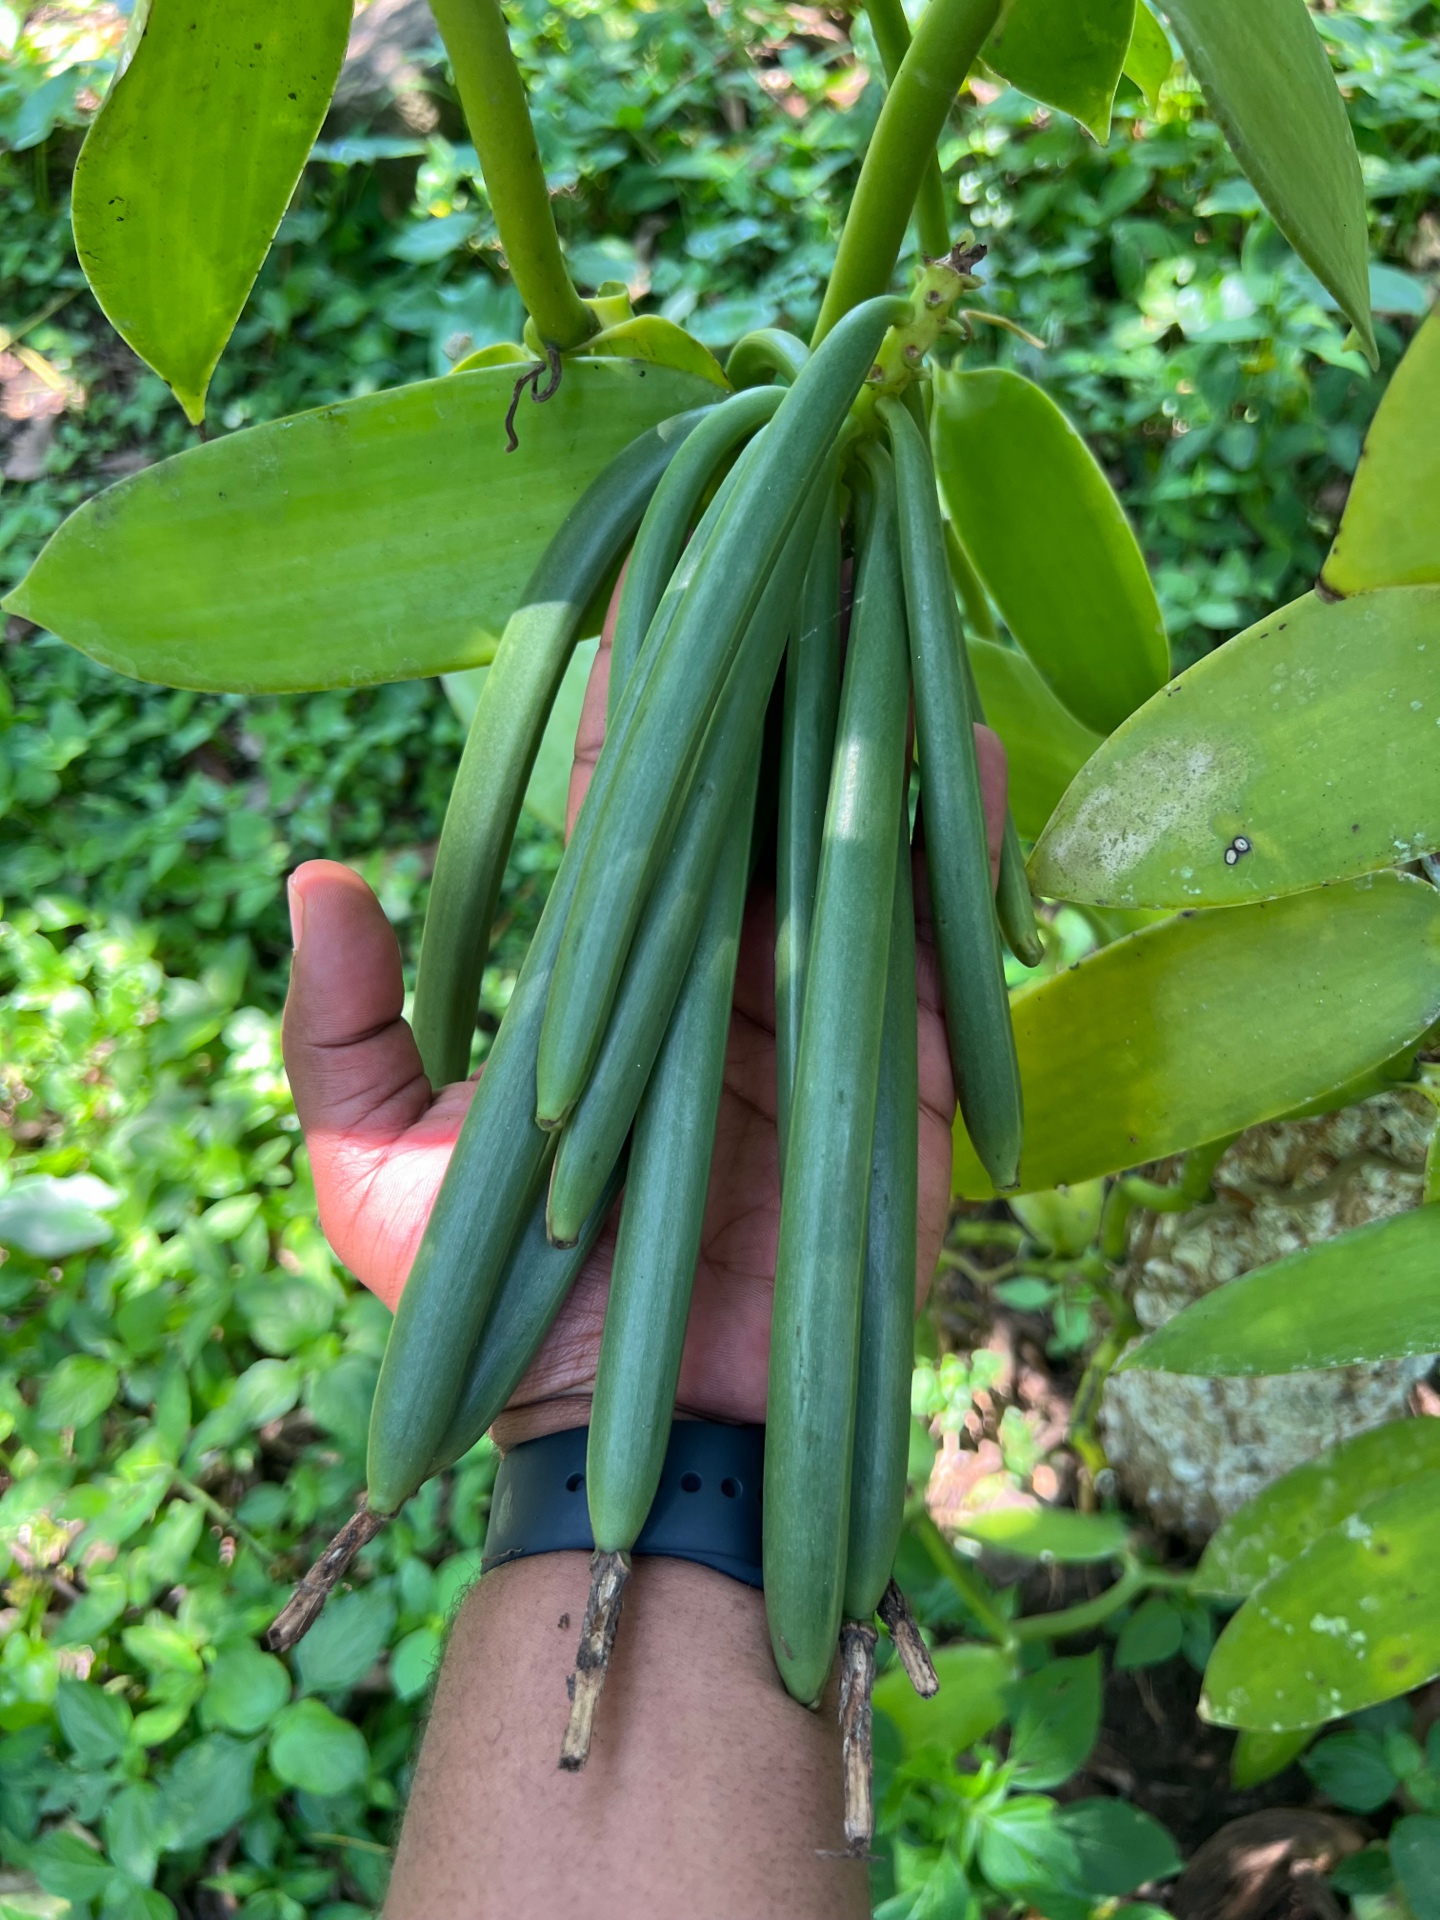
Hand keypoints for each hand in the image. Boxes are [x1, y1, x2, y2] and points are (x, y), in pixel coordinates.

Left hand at [282, 590, 1007, 1445]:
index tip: (640, 580)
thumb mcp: (378, 1172)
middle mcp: (719, 981)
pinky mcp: (899, 1076)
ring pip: (844, 849)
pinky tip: (970, 742)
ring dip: (867, 729)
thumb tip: (315, 870)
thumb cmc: (502, 1315)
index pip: (626, 812)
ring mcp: (815, 1019)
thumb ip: (340, 1029)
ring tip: (884, 597)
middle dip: (768, 679)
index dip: (631, 702)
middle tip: (784, 539)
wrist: (644, 1440)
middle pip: (749, 804)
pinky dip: (957, 851)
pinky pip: (934, 950)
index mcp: (612, 985)